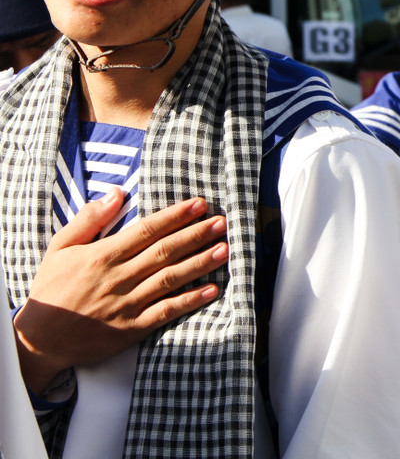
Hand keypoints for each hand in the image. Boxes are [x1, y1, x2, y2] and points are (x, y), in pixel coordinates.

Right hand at [12, 189, 228, 393]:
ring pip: (170, 279)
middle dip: (196, 235)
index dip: (175, 216)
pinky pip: (165, 312)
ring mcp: (127, 304)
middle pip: (164, 251)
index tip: (199, 204)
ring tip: (224, 250)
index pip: (147, 230)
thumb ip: (88, 220)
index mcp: (103, 256)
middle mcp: (119, 278)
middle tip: (222, 222)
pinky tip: (212, 290)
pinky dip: (189, 301)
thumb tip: (116, 193)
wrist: (39, 340)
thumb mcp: (60, 249)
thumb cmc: (52, 290)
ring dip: (199, 263)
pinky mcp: (132, 329)